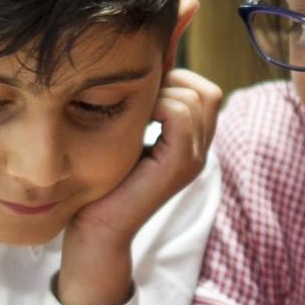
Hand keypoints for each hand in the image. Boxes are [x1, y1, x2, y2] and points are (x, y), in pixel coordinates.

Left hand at [57, 65, 221, 304]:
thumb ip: (146, 114)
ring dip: (162, 94)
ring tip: (135, 114)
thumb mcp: (130, 140)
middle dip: (172, 83)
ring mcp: (193, 159)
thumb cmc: (104, 185)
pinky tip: (134, 122)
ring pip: (196, 99)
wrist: (96, 230)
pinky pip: (180, 114)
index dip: (178, 80)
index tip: (143, 94)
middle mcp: (199, 153)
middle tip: (138, 101)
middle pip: (208, 93)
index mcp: (191, 147)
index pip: (206, 94)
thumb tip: (145, 73)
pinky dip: (157, 105)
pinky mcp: (178, 165)